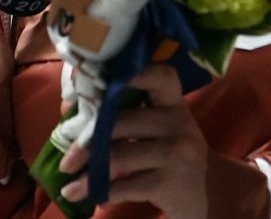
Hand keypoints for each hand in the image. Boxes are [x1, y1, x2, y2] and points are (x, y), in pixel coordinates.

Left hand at [58, 64, 209, 215]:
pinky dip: (104, 192)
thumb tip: (69, 105)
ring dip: (89, 174)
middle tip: (66, 162)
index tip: (98, 79)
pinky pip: (128, 185)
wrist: (204, 197)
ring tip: (71, 187)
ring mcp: (179, 152)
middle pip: (121, 122)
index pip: (160, 76)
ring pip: (119, 155)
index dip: (133, 74)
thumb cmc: (169, 156)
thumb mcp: (155, 131)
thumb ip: (122, 115)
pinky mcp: (175, 183)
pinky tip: (93, 198)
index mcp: (172, 103)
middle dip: (86, 143)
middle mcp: (179, 122)